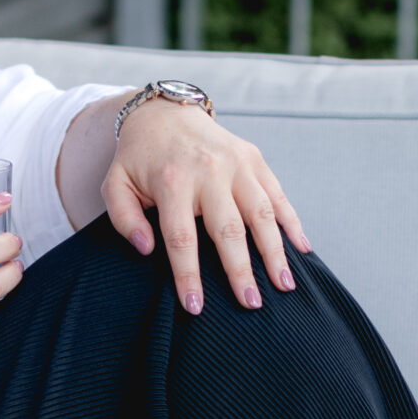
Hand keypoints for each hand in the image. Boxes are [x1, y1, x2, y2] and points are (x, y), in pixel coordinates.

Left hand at [103, 102, 311, 314]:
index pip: (181, 237)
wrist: (164, 112)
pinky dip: (292, 222)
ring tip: (285, 285)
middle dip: (240, 270)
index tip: (195, 306)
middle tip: (251, 304)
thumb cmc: (139, 158)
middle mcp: (208, 171)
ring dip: (275, 251)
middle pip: (228, 229)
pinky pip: (277, 194)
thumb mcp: (115, 184)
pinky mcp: (254, 158)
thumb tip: (146, 249)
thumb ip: (123, 218)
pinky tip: (301, 249)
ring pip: (261, 212)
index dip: (188, 275)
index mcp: (172, 180)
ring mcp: (236, 163)